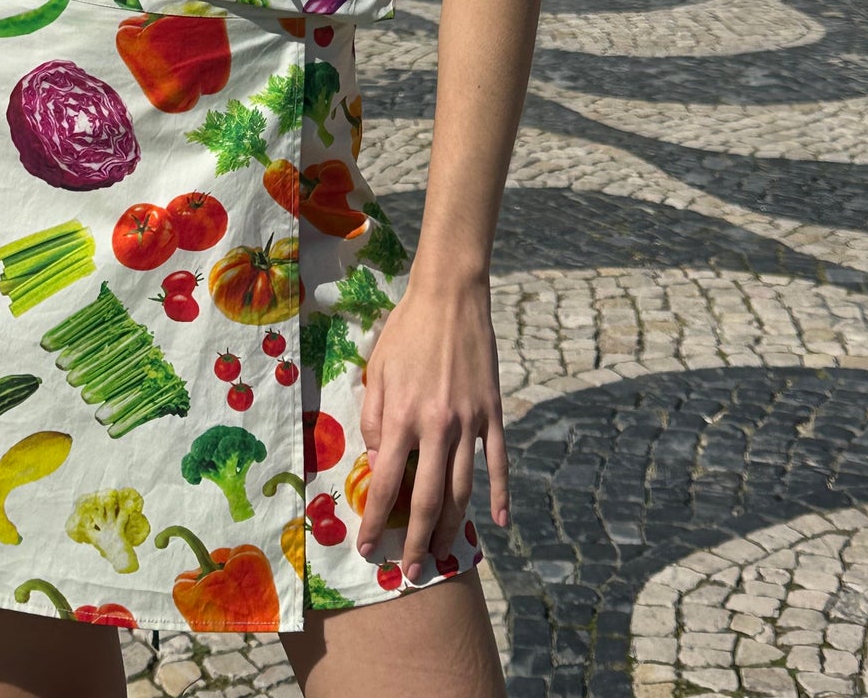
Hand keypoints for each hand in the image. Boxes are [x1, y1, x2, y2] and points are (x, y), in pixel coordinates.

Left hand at [353, 276, 508, 581]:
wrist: (450, 297)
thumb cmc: (406, 331)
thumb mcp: (377, 371)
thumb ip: (374, 419)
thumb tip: (378, 462)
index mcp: (403, 416)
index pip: (386, 483)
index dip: (375, 520)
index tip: (367, 547)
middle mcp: (437, 426)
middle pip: (427, 499)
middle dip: (416, 540)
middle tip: (411, 571)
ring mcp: (469, 422)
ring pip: (462, 489)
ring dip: (452, 526)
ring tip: (442, 553)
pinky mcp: (492, 413)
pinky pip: (498, 462)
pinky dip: (500, 495)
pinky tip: (497, 522)